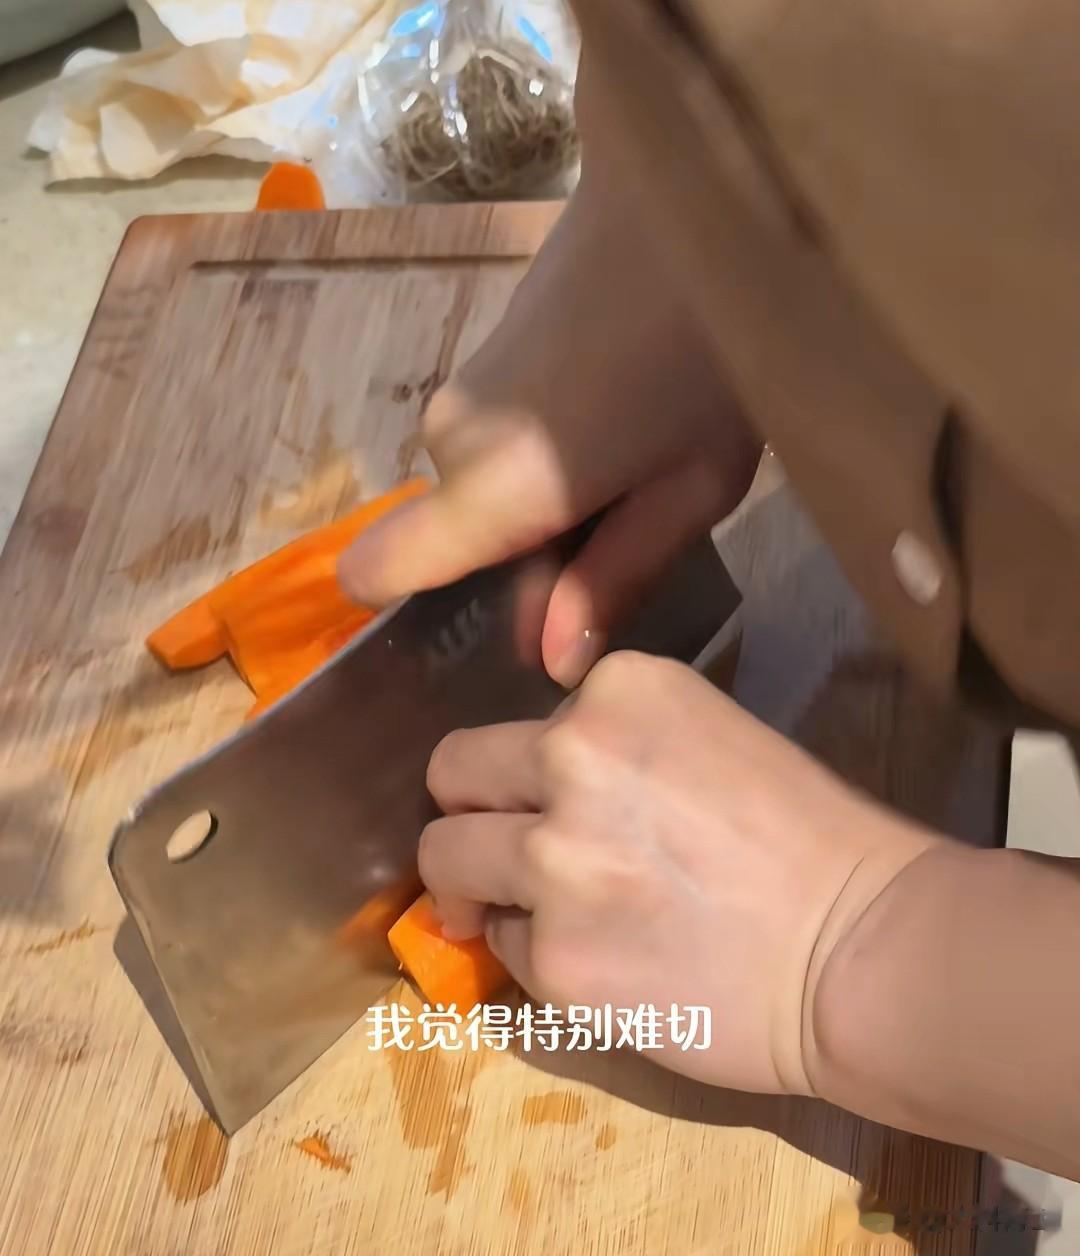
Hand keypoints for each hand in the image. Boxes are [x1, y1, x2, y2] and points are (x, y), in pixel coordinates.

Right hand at [339, 179, 761, 686]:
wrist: (692, 189)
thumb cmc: (710, 352)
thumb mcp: (691, 488)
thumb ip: (611, 577)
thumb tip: (550, 659)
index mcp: (494, 488)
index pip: (377, 571)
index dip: (409, 612)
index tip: (491, 625)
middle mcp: (448, 443)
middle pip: (452, 541)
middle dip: (521, 555)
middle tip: (623, 527)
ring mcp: (457, 392)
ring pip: (474, 491)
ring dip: (533, 502)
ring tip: (634, 465)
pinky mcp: (478, 359)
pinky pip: (488, 445)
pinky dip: (534, 455)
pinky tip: (613, 421)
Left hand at [419, 651, 939, 1093]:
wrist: (867, 953)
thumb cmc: (813, 842)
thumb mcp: (708, 738)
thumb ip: (615, 746)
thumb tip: (536, 787)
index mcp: (618, 689)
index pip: (520, 720)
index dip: (538, 768)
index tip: (573, 802)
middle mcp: (571, 755)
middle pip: (452, 773)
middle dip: (472, 811)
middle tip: (502, 845)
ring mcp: (553, 859)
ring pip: (447, 861)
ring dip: (480, 886)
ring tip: (538, 910)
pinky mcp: (554, 956)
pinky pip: (501, 944)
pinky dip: (533, 952)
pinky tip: (598, 962)